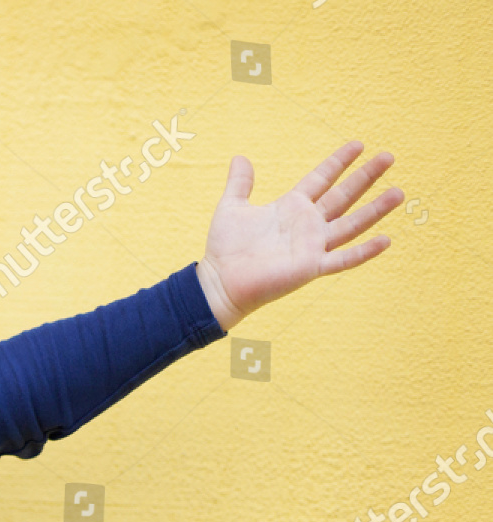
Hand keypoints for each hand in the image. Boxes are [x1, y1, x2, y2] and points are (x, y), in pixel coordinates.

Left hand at [195, 141, 403, 331]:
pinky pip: (343, 259)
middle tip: (389, 157)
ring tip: (398, 193)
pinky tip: (386, 240)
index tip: (358, 144)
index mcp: (291, 207)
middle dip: (365, 177)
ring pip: (351, 225)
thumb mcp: (232, 207)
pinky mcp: (311, 267)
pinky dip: (364, 252)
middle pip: (343, 196)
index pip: (321, 179)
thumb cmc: (225, 248)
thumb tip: (240, 157)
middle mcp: (307, 225)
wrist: (219, 281)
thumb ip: (239, 183)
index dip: (339, 162)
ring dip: (375, 210)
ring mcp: (312, 246)